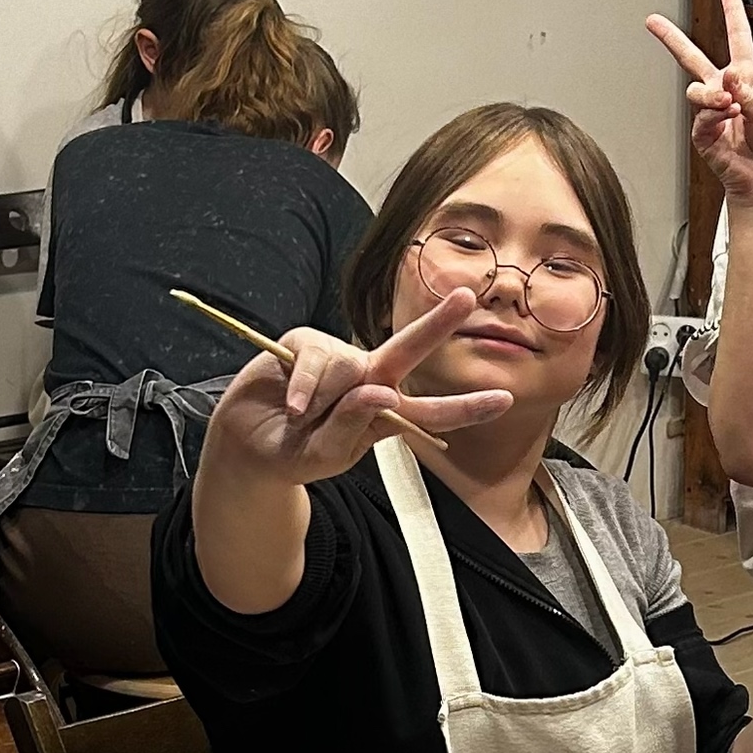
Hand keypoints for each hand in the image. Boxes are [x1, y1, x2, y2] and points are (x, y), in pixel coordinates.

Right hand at [200, 291, 513, 487]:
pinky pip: (316, 361)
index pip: (430, 412)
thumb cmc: (294, 453)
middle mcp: (368, 380)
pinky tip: (293, 405)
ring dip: (324, 400)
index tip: (505, 399)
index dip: (466, 407)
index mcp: (383, 415)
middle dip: (437, 325)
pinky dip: (305, 387)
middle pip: (407, 351)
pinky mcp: (307, 343)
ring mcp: (339, 360)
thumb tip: (379, 391)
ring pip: (350, 368)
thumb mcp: (326, 455)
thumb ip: (353, 427)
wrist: (247, 444)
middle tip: (466, 297)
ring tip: (300, 419)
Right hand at [647, 0, 752, 211]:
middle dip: (672, 40)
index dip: (733, 17)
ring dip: (711, 94)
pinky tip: (727, 118)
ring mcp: (712, 114)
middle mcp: (726, 93)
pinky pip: (701, 117)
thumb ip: (750, 93)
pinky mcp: (703, 134)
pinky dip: (714, 116)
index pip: (739, 42)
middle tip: (653, 22)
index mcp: (748, 82)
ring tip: (728, 103)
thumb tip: (730, 76)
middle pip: (694, 59)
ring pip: (696, 89)